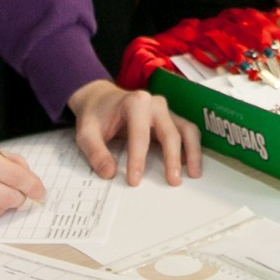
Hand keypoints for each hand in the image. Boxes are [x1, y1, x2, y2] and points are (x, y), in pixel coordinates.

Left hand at [67, 78, 202, 186]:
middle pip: (169, 132)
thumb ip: (96, 152)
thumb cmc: (97, 114)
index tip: (134, 180)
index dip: (138, 159)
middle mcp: (155, 104)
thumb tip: (109, 173)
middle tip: (172, 181)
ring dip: (192, 152)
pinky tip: (191, 166)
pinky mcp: (171, 119)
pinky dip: (193, 148)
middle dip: (172, 158)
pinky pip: (188, 131)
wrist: (102, 99)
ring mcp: (166, 110)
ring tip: (193, 174)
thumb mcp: (86, 132)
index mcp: (135, 102)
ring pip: (186, 129)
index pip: (139, 134)